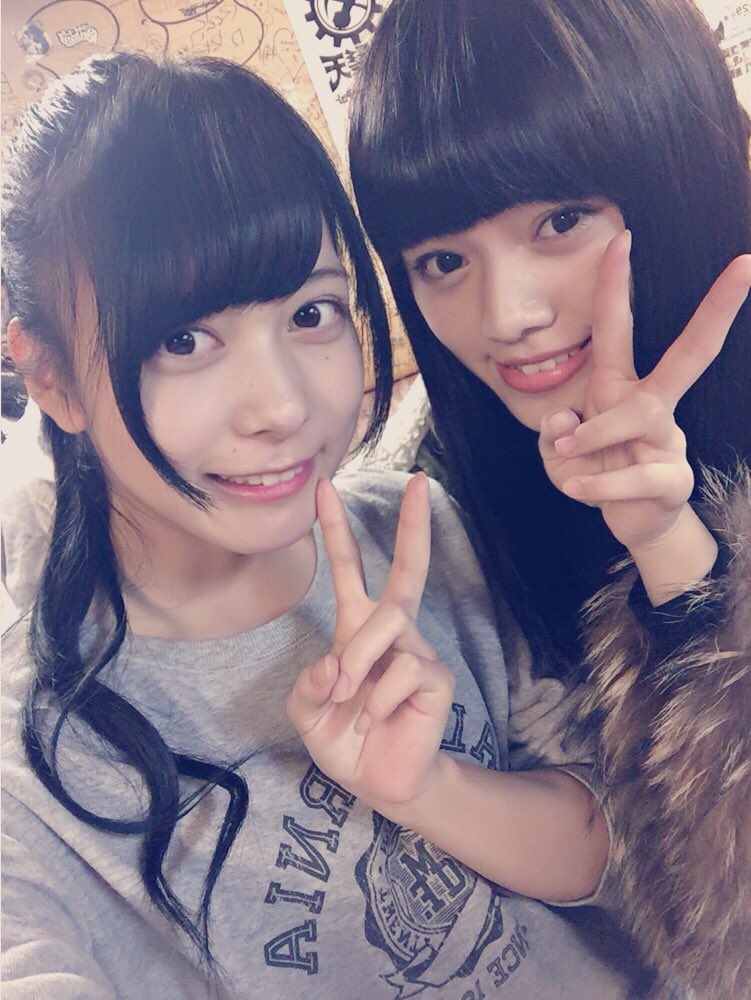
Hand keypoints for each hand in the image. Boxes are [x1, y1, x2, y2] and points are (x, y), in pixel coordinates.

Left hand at [286, 475, 454, 809]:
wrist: (378, 782)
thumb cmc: (343, 737)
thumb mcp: (306, 710)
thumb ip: (308, 683)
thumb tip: (335, 663)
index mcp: (357, 628)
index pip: (348, 569)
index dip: (336, 530)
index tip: (324, 488)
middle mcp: (392, 631)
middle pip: (409, 569)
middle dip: (412, 525)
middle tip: (418, 482)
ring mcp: (417, 650)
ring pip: (389, 624)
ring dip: (358, 662)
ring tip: (348, 700)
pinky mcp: (436, 677)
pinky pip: (404, 669)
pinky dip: (377, 699)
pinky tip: (375, 719)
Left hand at [539, 232, 750, 553]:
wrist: (630, 523)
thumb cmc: (596, 473)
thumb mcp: (559, 454)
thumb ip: (553, 435)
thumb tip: (564, 420)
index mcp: (621, 388)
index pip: (618, 330)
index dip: (616, 286)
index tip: (622, 238)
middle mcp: (652, 406)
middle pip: (690, 354)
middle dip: (715, 310)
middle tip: (746, 265)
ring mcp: (669, 441)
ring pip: (643, 414)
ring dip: (598, 432)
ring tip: (568, 452)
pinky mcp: (673, 479)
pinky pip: (637, 475)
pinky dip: (599, 484)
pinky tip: (575, 489)